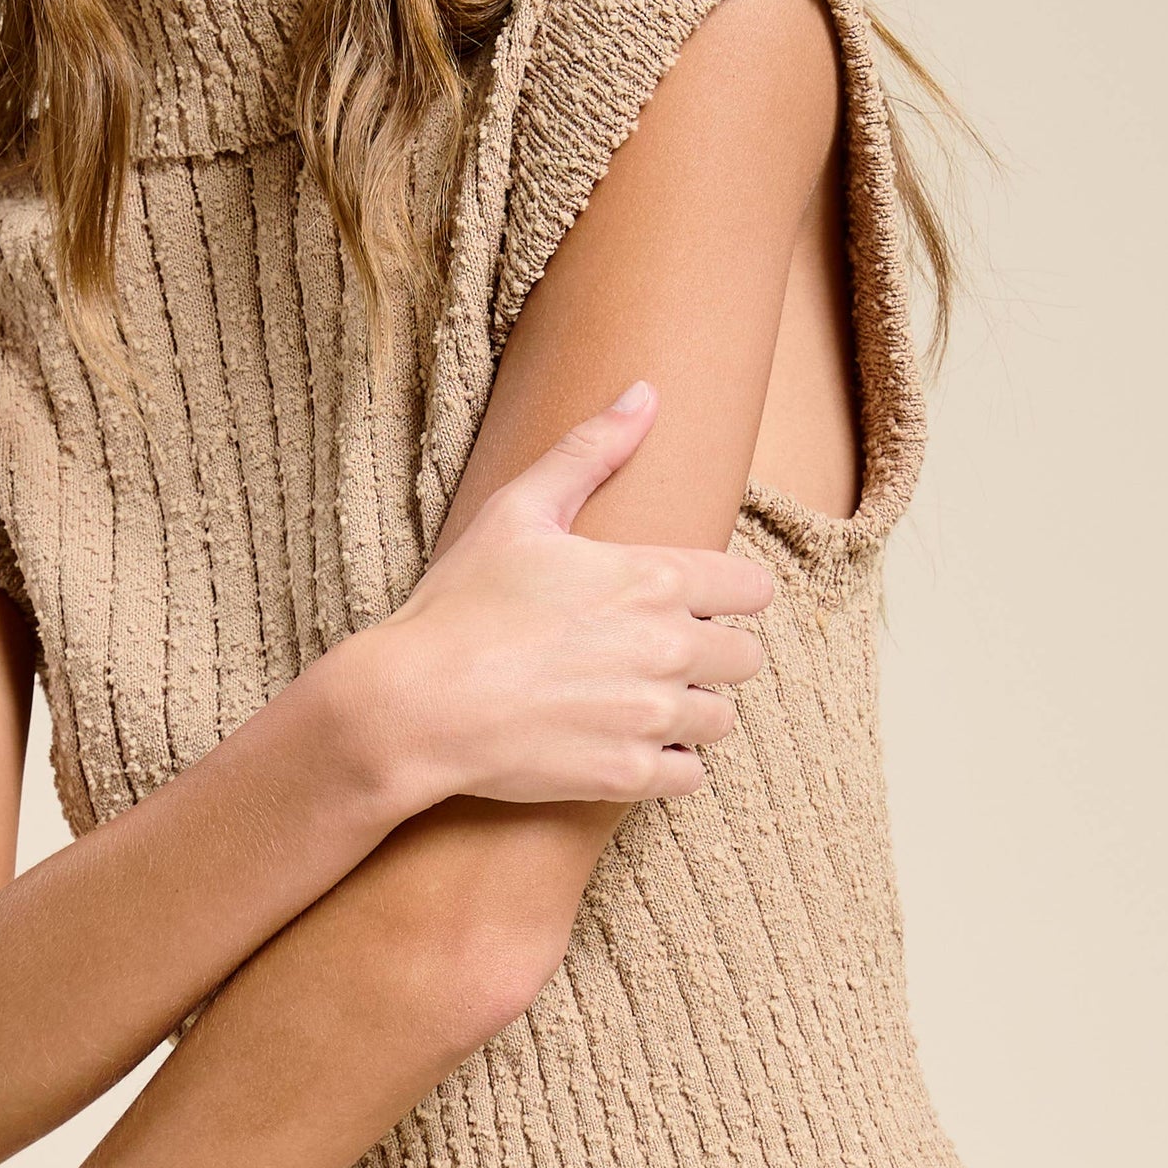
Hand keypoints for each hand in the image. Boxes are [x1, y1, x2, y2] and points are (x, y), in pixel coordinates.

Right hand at [369, 384, 773, 808]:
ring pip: (719, 719)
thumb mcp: (518, 511)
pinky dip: (666, 765)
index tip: (695, 603)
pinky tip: (624, 746)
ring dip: (689, 712)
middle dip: (710, 656)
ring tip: (637, 704)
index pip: (752, 589)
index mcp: (653, 578)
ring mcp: (651, 716)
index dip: (727, 595)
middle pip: (745, 657)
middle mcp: (668, 647)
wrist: (415, 704)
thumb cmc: (459, 605)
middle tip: (655, 656)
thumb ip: (589, 451)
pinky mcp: (629, 775)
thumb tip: (644, 393)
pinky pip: (689, 775)